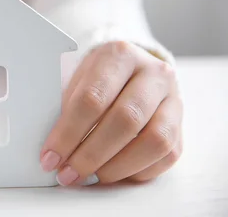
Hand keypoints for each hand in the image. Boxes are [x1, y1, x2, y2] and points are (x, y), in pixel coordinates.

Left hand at [40, 40, 181, 185]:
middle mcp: (153, 73)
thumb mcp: (77, 79)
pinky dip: (137, 171)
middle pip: (125, 120)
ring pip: (154, 140)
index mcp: (119, 55)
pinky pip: (166, 156)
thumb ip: (65, 108)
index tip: (50, 157)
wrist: (129, 69)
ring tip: (90, 176)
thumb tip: (53, 150)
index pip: (93, 97)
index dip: (68, 133)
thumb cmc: (96, 78)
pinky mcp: (181, 124)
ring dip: (117, 167)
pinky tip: (112, 173)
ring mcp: (173, 99)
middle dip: (91, 154)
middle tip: (68, 173)